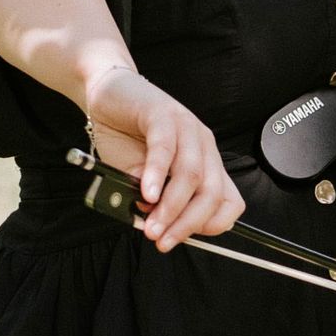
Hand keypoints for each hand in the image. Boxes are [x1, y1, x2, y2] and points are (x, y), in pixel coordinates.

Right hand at [84, 65, 243, 252]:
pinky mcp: (163, 114)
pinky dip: (157, 175)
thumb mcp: (141, 179)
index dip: (210, 226)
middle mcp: (203, 146)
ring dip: (171, 206)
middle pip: (212, 193)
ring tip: (151, 225)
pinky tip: (147, 193)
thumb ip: (151, 200)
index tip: (180, 239)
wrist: (106, 95)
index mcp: (206, 164)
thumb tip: (153, 222)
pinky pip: (165, 148)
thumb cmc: (125, 138)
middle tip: (162, 240)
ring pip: (191, 175)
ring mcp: (186, 128)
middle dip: (188, 224)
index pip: (228, 201)